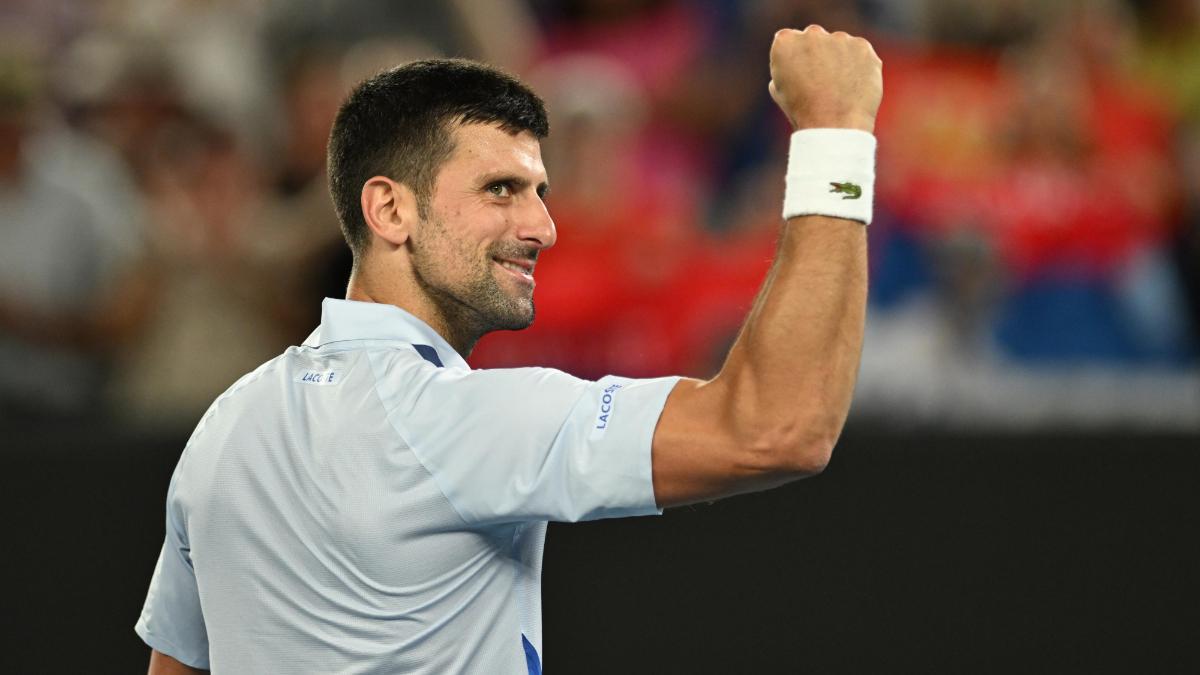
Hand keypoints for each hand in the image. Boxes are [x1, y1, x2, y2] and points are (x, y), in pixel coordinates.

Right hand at [768, 25, 882, 132]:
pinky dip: (858, 65)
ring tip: (839, 88)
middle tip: (821, 82)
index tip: (799, 76)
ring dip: (839, 59)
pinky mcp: (862, 46)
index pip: (789, 40)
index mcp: (785, 42)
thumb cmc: (802, 112)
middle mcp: (812, 34)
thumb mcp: (779, 89)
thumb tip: (797, 61)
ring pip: (839, 44)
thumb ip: (786, 65)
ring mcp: (839, 38)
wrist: (834, 125)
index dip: (794, 59)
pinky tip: (853, 86)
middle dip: (817, 54)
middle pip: (814, 38)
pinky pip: (859, 52)